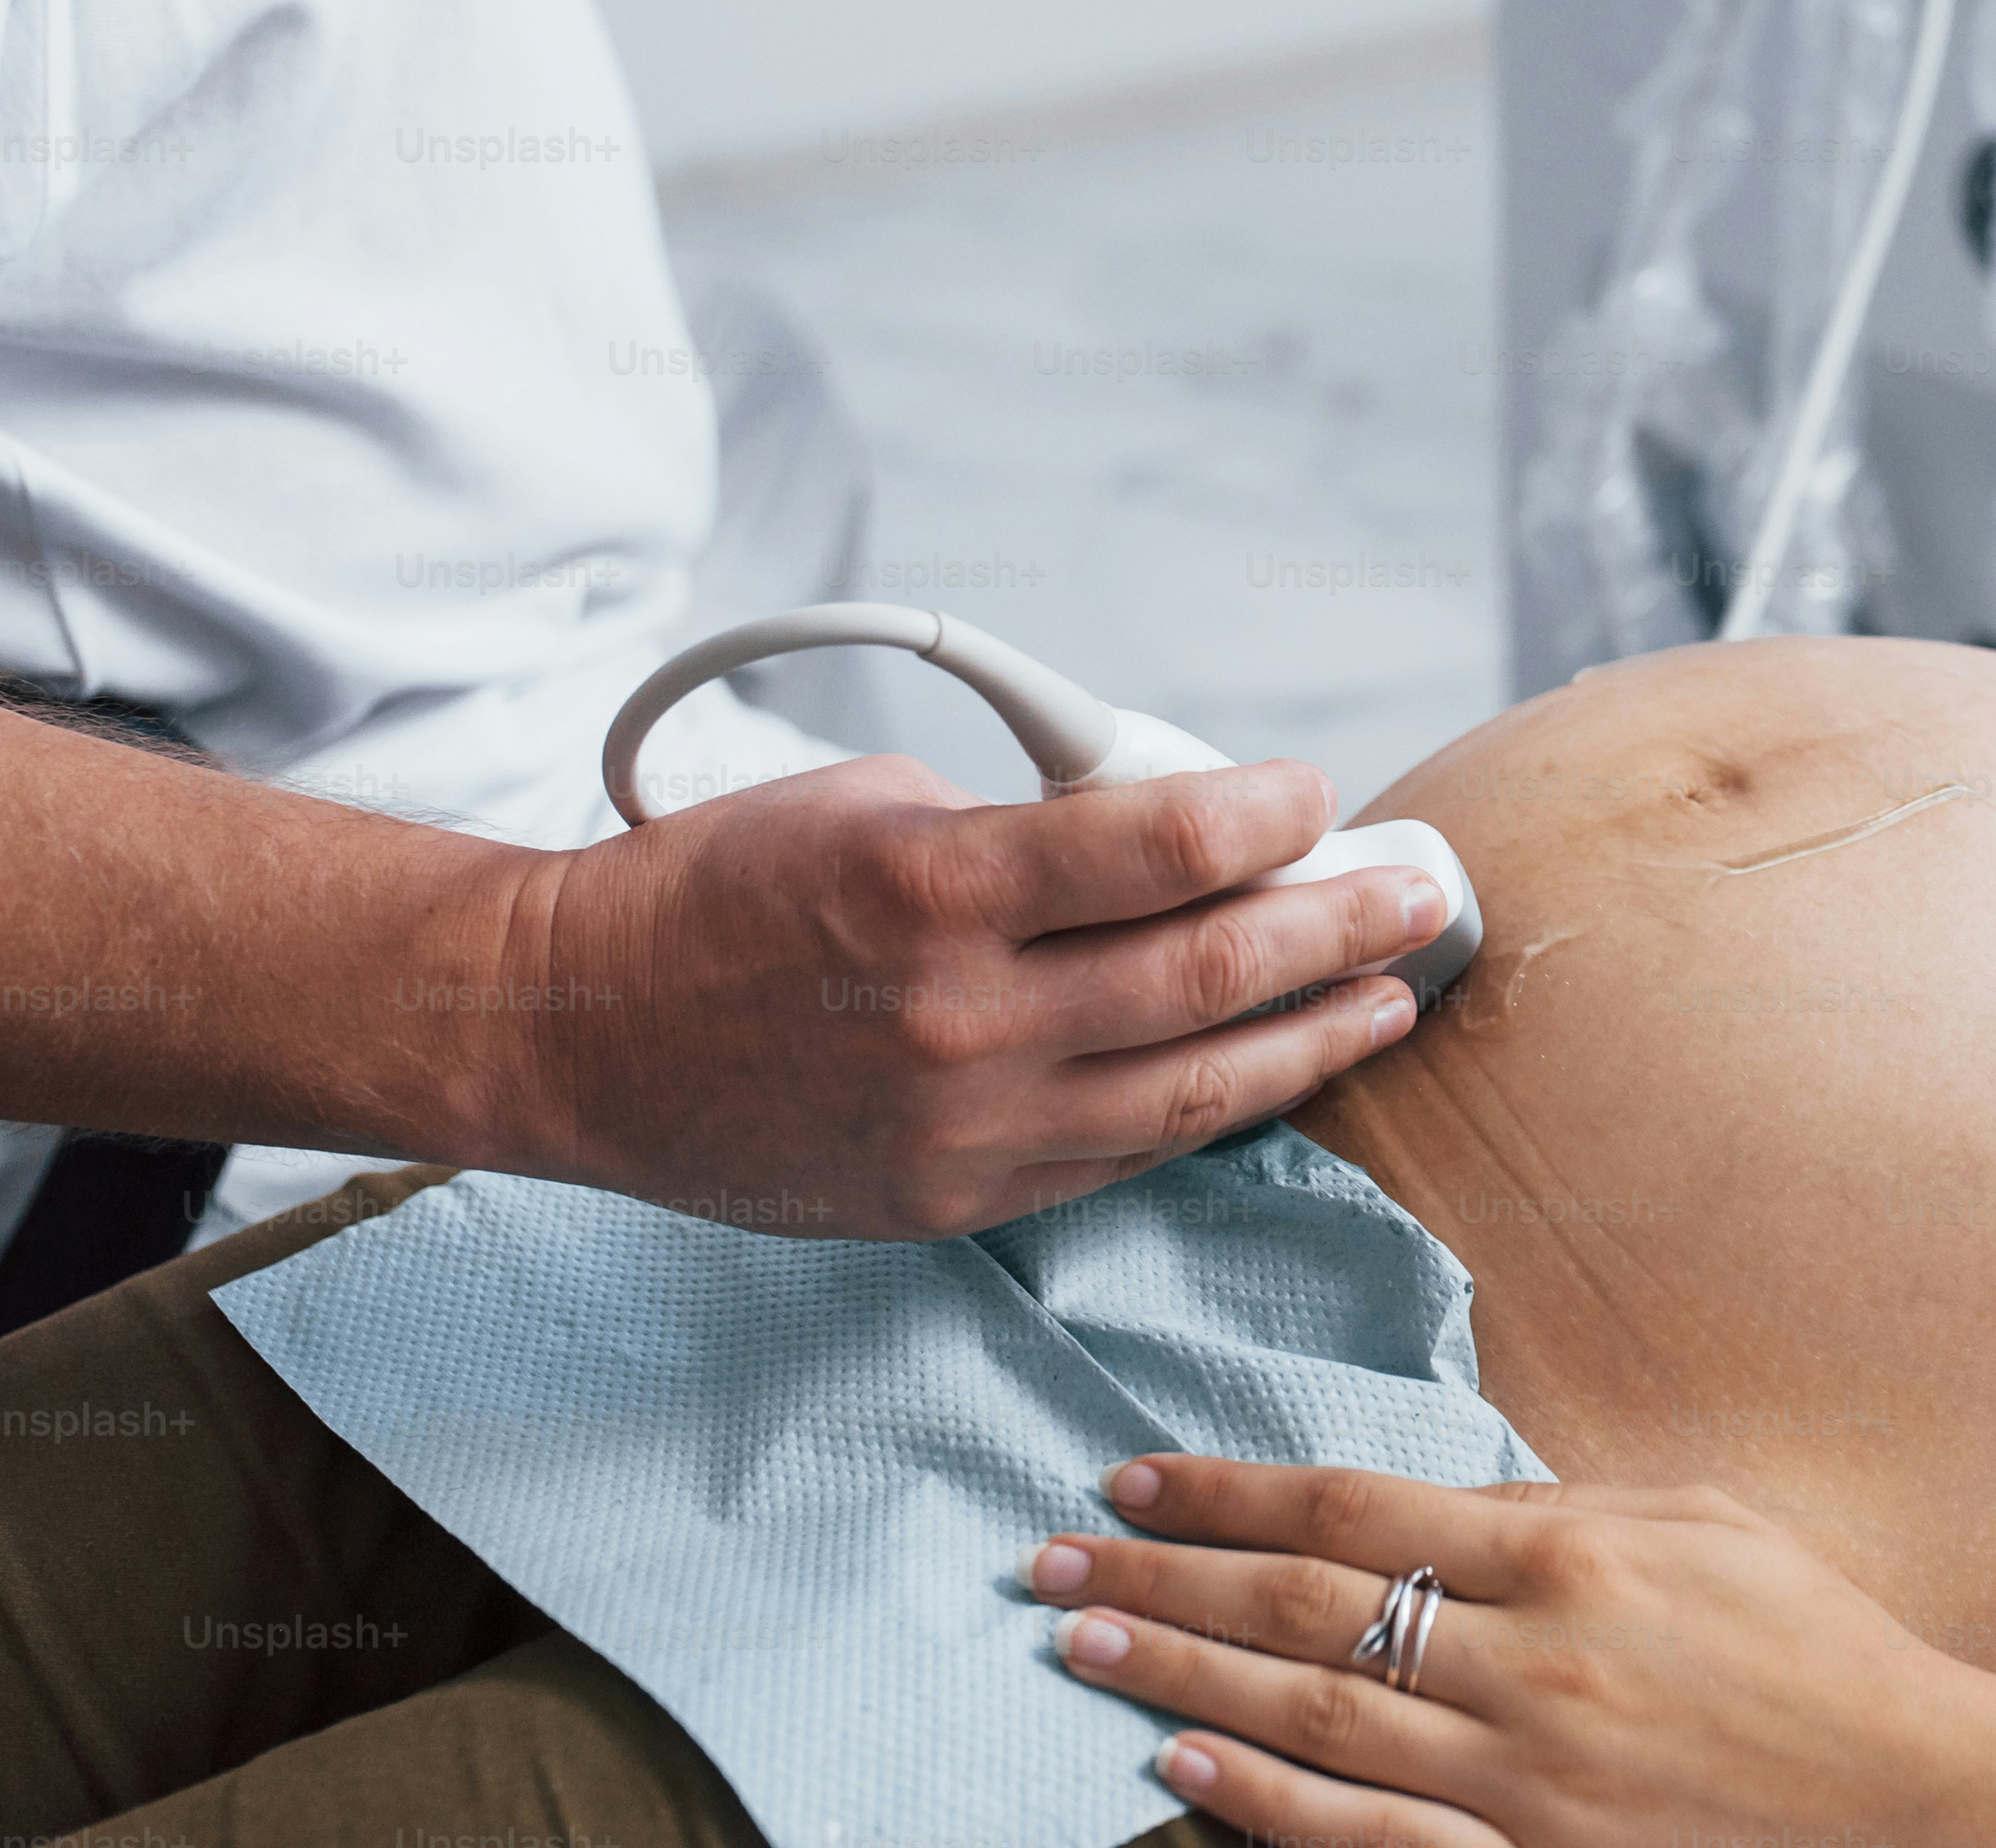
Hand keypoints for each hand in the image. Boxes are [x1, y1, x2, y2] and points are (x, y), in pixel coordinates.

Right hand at [468, 756, 1440, 1236]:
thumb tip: (1171, 843)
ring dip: (1313, 1038)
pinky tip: (1275, 1071)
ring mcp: (964, 1125)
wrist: (575, 1033)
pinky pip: (1122, 1155)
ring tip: (1390, 995)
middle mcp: (961, 1016)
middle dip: (1338, 927)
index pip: (1162, 846)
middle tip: (1420, 893)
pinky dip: (1213, 1108)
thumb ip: (1022, 831)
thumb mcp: (869, 805)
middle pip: (1208, 973)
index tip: (1320, 795)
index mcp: (935, 885)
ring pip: (1194, 1090)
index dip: (1270, 816)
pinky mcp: (956, 1200)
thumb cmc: (718, 890)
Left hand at [1027, 1455, 1995, 1847]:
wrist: (1916, 1800)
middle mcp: (1532, 1662)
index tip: (1135, 1475)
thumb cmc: (1814, 1649)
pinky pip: (1369, 1840)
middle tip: (1052, 1553)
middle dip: (1167, 1574)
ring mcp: (1524, 1781)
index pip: (1353, 1508)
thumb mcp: (1700, 1524)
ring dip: (1179, 1674)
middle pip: (1305, 1608)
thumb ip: (1558, 1507)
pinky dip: (1263, 1805)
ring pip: (1312, 1717)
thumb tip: (1431, 1496)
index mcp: (1571, 1555)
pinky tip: (1179, 1765)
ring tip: (1077, 1639)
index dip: (1231, 1490)